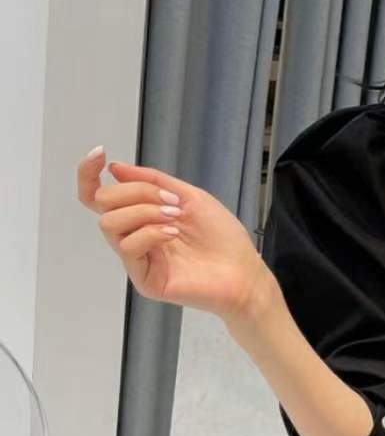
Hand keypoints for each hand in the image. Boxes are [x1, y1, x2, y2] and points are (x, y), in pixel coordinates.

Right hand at [76, 146, 274, 321]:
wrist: (244, 272)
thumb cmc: (223, 238)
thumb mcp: (189, 196)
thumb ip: (152, 180)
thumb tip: (115, 168)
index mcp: (141, 218)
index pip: (98, 197)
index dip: (89, 174)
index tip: (100, 155)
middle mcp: (134, 237)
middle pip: (103, 203)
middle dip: (135, 192)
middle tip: (171, 201)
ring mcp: (138, 260)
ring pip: (109, 223)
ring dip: (142, 211)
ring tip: (176, 217)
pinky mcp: (145, 280)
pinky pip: (129, 247)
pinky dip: (150, 233)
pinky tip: (173, 234)